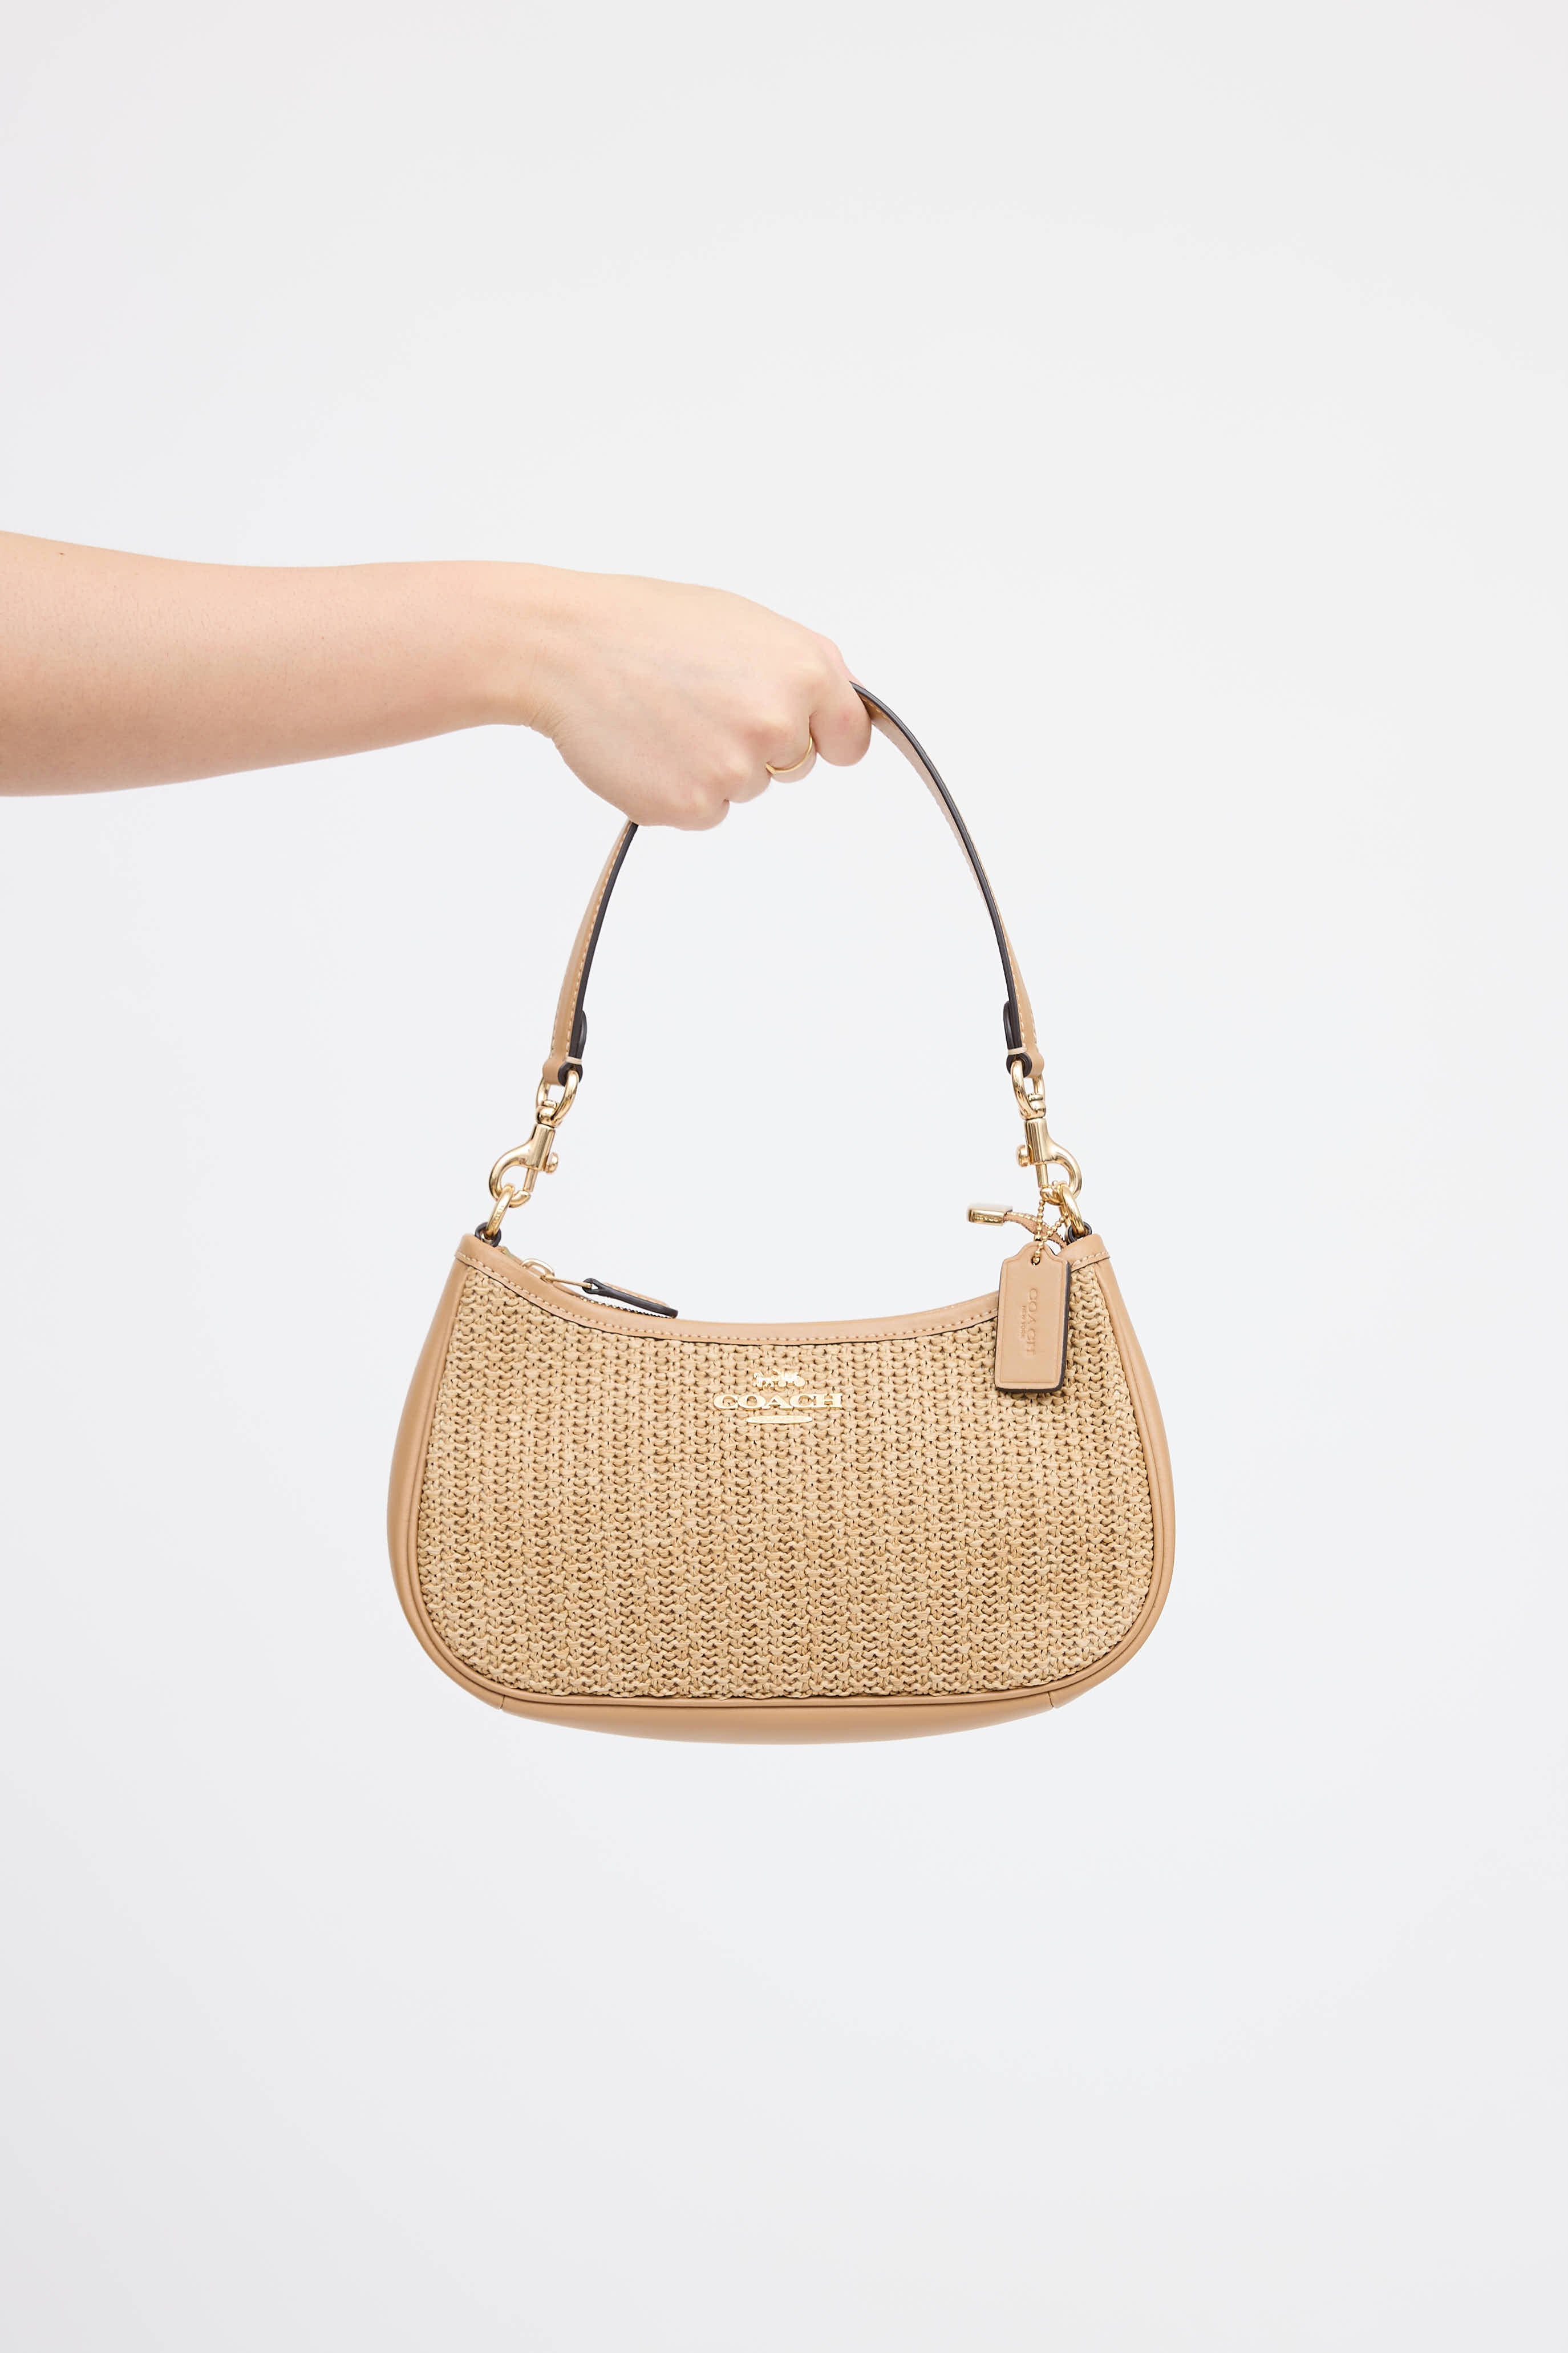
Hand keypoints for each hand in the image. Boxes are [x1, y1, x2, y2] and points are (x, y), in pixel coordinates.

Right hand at [513, 569, 871, 828]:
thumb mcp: (745, 623)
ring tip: (667, 717)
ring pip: (745, 788)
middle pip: (794, 766)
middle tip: (702, 705)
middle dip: (758, 745)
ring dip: (713, 765)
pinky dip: (678, 788)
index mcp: (804, 672)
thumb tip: (839, 708)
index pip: (849, 737)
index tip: (803, 734)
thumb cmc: (647, 627)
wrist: (568, 648)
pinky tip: (649, 746)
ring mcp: (735, 770)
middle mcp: (779, 724)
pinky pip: (704, 811)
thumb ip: (800, 669)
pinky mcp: (692, 806)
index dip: (822, 735)